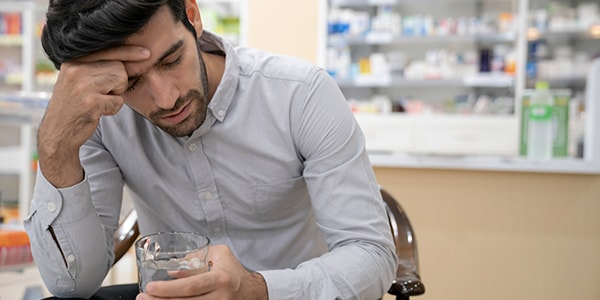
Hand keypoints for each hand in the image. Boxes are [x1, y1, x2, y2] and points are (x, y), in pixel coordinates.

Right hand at [37, 46, 149, 187]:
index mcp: (73, 60)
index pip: (107, 50)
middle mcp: (75, 69)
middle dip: (118, 83)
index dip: (128, 51)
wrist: (57, 132)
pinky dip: (113, 109)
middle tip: (100, 94)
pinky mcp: (91, 102)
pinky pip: (118, 101)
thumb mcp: (79, 79)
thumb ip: (99, 66)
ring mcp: (82, 85)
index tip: (146, 52)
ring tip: (97, 101)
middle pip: (119, 68)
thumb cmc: (75, 105)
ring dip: (115, 95)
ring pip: (121, 82)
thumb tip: (133, 57)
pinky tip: (97, 112)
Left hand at [137, 244, 267, 299]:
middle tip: (142, 298)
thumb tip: (171, 271)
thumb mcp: (218, 255)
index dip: (169, 289)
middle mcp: (220, 297)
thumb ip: (195, 259)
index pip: (191, 286)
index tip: (150, 288)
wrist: (251, 290)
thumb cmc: (231, 270)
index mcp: (220, 279)